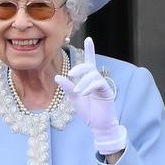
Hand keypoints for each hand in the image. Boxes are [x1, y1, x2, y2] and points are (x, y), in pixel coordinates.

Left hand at [54, 37, 126, 154]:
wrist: (98, 126)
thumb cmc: (87, 112)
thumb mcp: (74, 98)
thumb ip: (67, 87)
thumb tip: (57, 76)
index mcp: (88, 80)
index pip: (89, 62)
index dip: (89, 50)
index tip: (89, 38)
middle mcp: (96, 80)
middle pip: (89, 66)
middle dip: (80, 67)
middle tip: (71, 74)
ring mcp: (102, 85)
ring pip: (93, 75)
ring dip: (83, 82)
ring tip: (78, 92)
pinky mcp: (107, 92)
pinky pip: (98, 84)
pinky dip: (90, 87)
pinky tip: (84, 93)